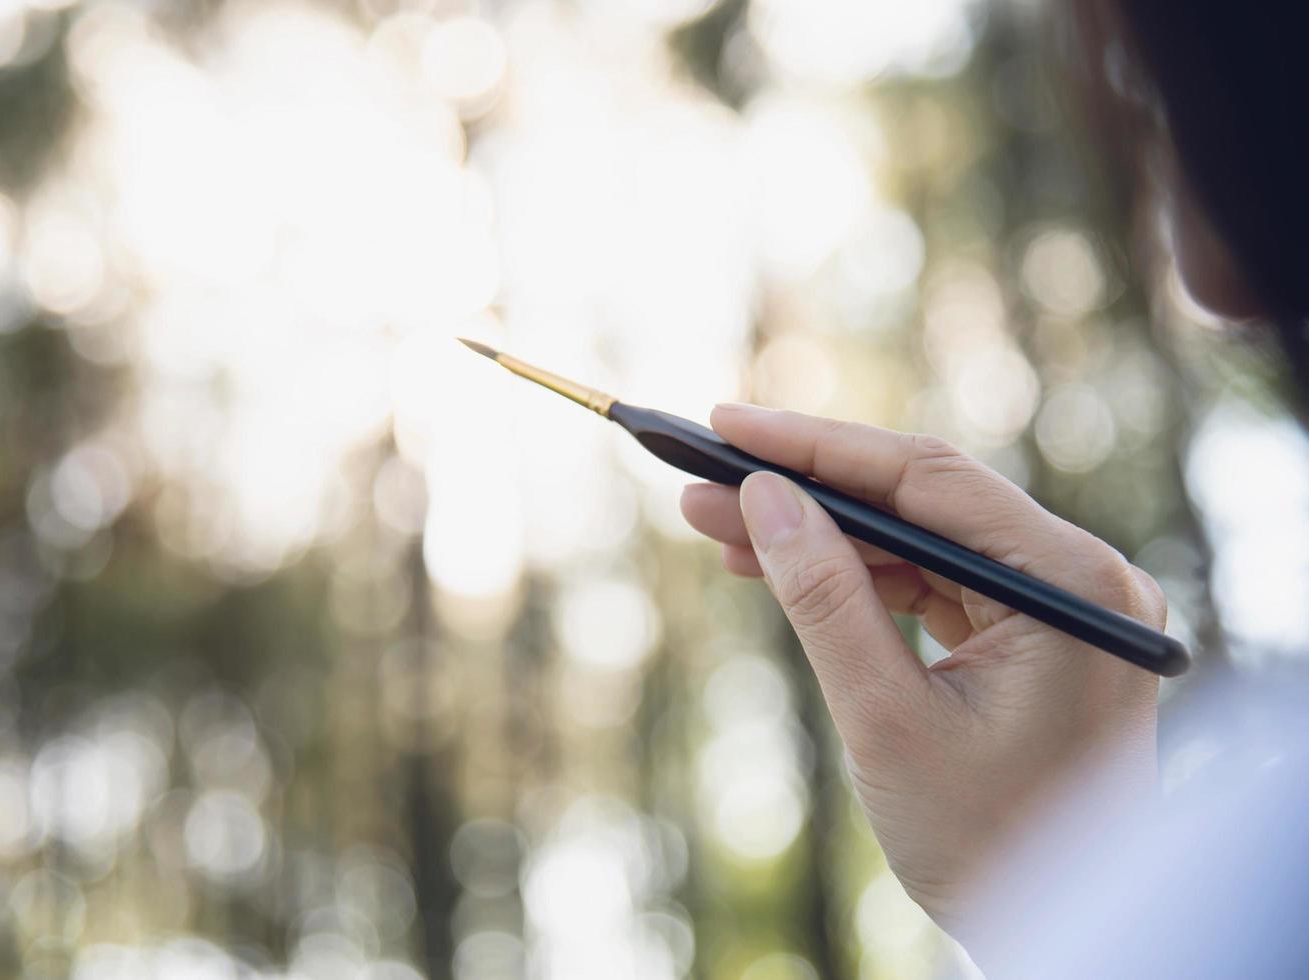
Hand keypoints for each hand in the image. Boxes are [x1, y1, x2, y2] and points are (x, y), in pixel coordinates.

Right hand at [680, 404, 1164, 937]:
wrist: (1061, 933)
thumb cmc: (988, 843)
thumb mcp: (885, 717)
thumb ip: (824, 596)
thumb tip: (765, 498)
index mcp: (1074, 585)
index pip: (929, 478)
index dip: (817, 446)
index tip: (728, 428)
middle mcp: (1083, 578)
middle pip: (924, 502)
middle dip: (808, 495)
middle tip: (705, 489)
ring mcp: (1064, 605)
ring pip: (923, 539)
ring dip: (826, 537)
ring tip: (724, 532)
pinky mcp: (1039, 633)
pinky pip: (938, 580)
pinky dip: (865, 578)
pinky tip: (786, 570)